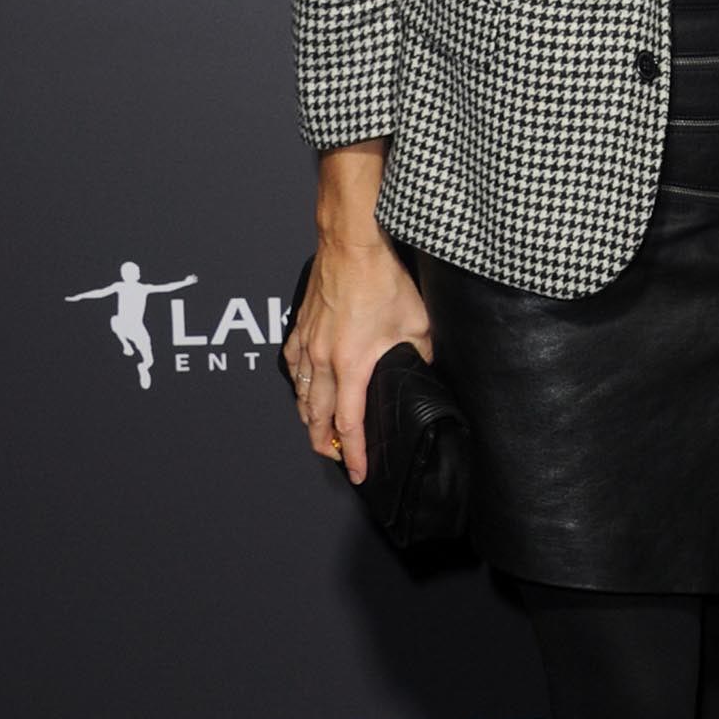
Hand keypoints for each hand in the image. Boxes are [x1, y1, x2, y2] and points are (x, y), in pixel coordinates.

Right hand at [283, 235, 429, 487]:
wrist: (350, 245)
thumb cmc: (382, 279)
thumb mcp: (416, 323)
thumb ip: (420, 353)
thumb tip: (425, 368)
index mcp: (352, 365)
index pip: (350, 425)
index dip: (355, 454)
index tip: (359, 473)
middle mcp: (324, 360)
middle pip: (317, 418)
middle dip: (325, 444)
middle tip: (336, 457)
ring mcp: (307, 344)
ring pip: (303, 395)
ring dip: (310, 419)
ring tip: (319, 433)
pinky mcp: (300, 327)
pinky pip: (294, 367)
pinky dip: (300, 386)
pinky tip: (305, 390)